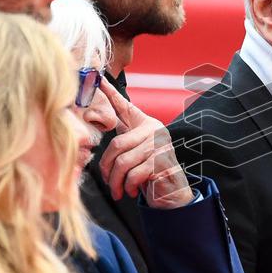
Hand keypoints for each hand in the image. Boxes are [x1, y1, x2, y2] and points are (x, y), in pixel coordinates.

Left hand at [98, 79, 193, 208]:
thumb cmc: (150, 172)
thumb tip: (102, 132)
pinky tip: (131, 191)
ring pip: (124, 162)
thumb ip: (124, 141)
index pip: (125, 107)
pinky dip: (129, 186)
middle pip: (117, 144)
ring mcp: (160, 145)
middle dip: (107, 167)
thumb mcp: (135, 153)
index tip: (100, 80)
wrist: (171, 192)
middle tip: (107, 180)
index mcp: (146, 124)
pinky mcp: (162, 162)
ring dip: (116, 181)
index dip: (111, 94)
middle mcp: (154, 130)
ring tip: (118, 190)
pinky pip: (134, 174)